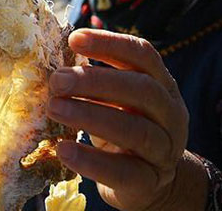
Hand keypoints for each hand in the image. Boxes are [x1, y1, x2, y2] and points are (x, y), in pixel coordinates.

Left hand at [46, 29, 200, 210]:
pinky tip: (64, 150)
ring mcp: (165, 150)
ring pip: (136, 131)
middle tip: (57, 81)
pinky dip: (91, 161)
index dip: (110, 44)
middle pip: (142, 90)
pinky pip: (124, 172)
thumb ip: (95, 85)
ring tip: (54, 109)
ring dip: (91, 117)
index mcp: (162, 85)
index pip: (143, 55)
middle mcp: (171, 113)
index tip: (73, 39)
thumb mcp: (115, 102)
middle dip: (97, 81)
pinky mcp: (150, 182)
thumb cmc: (123, 130)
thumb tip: (51, 68)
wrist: (151, 183)